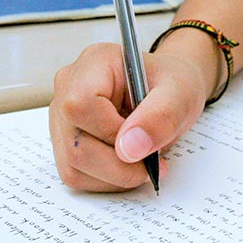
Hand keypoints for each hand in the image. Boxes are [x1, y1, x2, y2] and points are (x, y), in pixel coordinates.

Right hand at [50, 42, 207, 191]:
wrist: (169, 90)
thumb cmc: (172, 85)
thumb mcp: (180, 94)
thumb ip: (160, 117)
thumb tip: (128, 149)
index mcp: (95, 62)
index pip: (81, 105)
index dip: (111, 134)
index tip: (144, 144)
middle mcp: (69, 86)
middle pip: (75, 144)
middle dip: (119, 166)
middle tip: (152, 164)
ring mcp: (62, 115)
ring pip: (72, 166)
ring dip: (113, 177)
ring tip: (142, 162)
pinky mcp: (64, 140)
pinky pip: (75, 174)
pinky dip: (105, 180)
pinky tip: (127, 165)